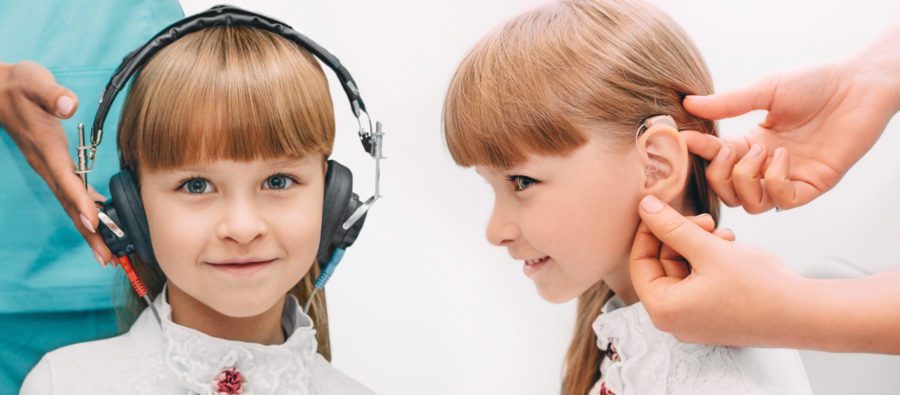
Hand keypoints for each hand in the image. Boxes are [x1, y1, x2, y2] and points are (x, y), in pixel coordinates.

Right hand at [0, 61, 112, 265]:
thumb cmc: (20, 85)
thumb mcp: (36, 82)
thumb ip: (53, 94)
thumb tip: (68, 104)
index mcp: (47, 149)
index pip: (66, 180)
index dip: (80, 201)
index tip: (94, 223)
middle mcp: (47, 165)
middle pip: (69, 204)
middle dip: (89, 232)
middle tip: (107, 258)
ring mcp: (48, 168)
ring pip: (70, 204)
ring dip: (88, 230)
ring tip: (106, 254)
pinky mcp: (52, 166)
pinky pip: (71, 195)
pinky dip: (85, 211)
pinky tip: (100, 223)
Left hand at [629, 195, 801, 345]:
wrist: (805, 314)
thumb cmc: (759, 288)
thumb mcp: (709, 249)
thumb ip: (672, 226)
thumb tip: (644, 206)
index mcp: (663, 310)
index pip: (640, 262)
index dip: (649, 231)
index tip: (661, 208)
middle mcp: (674, 320)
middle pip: (661, 265)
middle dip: (681, 237)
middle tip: (704, 220)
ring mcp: (694, 320)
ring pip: (683, 269)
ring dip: (698, 245)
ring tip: (723, 234)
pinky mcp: (713, 315)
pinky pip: (700, 281)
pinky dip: (710, 260)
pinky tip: (731, 246)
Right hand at [681, 27, 899, 212]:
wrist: (858, 85)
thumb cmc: (815, 84)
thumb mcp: (764, 91)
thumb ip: (727, 104)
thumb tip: (689, 104)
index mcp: (752, 144)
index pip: (714, 161)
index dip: (698, 155)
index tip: (686, 140)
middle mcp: (767, 166)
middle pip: (727, 194)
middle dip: (719, 175)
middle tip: (731, 150)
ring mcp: (789, 178)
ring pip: (751, 205)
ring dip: (746, 180)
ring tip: (762, 151)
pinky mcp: (813, 185)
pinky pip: (782, 202)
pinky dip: (775, 182)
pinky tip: (784, 157)